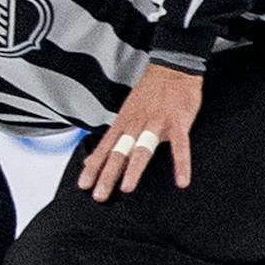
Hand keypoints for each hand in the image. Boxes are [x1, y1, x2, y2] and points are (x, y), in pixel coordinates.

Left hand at [76, 61, 203, 200]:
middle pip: (118, 152)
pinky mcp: (177, 122)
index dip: (93, 167)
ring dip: (133, 169)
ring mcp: (156, 123)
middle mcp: (136, 124)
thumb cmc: (149, 94)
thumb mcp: (126, 113)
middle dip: (107, 174)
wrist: (171, 69)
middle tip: (99, 195)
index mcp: (123, 123)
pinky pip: (179, 146)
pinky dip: (181, 164)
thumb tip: (92, 160)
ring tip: (126, 188)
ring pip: (142, 148)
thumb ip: (112, 138)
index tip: (83, 185)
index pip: (104, 148)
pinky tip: (181, 181)